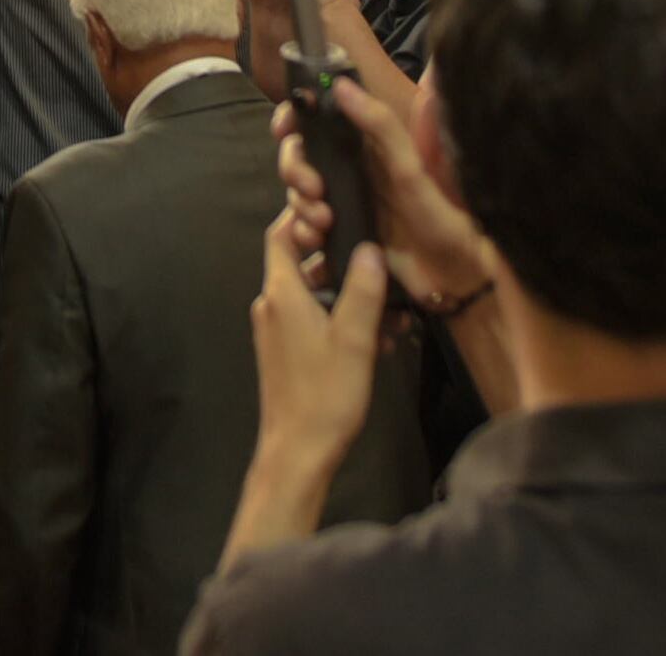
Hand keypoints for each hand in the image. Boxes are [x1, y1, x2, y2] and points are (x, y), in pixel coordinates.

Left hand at [226, 223, 385, 558]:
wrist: (297, 453)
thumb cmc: (324, 395)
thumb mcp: (354, 339)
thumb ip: (364, 290)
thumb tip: (371, 247)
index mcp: (282, 293)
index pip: (283, 233)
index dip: (306, 216)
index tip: (339, 212)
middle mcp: (273, 305)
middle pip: (304, 263)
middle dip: (343, 261)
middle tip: (380, 264)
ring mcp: (278, 331)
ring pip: (316, 296)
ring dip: (351, 298)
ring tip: (392, 314)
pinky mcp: (287, 354)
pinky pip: (315, 322)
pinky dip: (342, 322)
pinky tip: (378, 342)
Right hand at [278, 75, 496, 314]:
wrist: (451, 275)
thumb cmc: (438, 215)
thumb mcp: (410, 168)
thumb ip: (380, 125)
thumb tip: (340, 84)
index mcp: (366, 145)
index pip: (319, 118)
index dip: (295, 117)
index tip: (285, 129)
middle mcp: (349, 169)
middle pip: (300, 156)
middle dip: (295, 169)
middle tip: (313, 189)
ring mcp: (342, 202)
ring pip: (299, 193)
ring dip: (300, 204)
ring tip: (322, 223)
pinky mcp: (338, 234)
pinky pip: (305, 227)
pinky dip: (302, 231)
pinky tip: (315, 240)